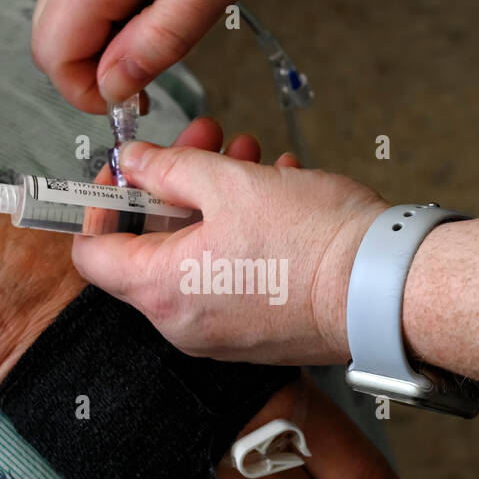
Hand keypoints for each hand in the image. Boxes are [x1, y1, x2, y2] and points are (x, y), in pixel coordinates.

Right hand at [31, 0, 326, 111]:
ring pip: (65, 13)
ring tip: (162, 28)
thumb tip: (116, 85)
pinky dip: (111, 10)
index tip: (134, 99)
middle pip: (50, 37)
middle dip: (94, 70)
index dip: (89, 92)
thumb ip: (158, 43)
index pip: (54, 56)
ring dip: (105, 40)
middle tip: (150, 73)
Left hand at [72, 133, 389, 363]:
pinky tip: (277, 190)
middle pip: (151, 249)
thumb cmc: (312, 241)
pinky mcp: (258, 335)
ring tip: (250, 156)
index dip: (102, 203)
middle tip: (204, 142)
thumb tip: (133, 161)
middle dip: (175, 186)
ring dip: (215, 201)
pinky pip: (231, 279)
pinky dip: (242, 234)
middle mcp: (184, 326)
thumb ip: (170, 168)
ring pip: (196, 259)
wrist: (384, 290)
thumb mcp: (230, 182)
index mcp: (162, 291)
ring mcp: (222, 336)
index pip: (93, 254)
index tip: (125, 170)